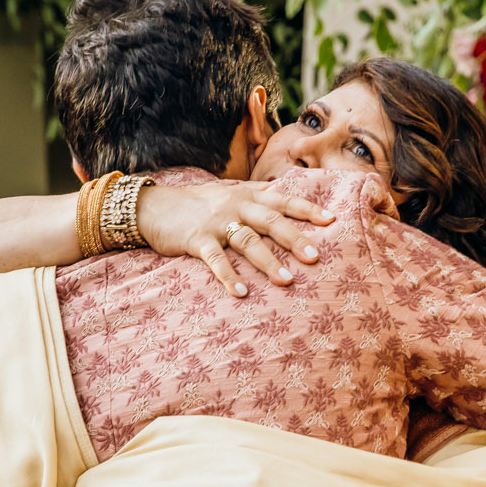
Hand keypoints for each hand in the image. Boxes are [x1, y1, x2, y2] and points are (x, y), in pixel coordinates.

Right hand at [135, 182, 335, 297]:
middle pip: (271, 221)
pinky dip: (228, 276)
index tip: (331, 220)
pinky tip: (241, 293)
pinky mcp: (197, 240)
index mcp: (247, 196)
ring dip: (268, 262)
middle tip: (315, 257)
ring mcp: (216, 223)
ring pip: (247, 241)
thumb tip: (283, 194)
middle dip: (294, 239)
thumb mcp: (229, 193)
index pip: (283, 200)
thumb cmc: (197, 204)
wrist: (154, 206)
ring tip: (287, 281)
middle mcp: (236, 206)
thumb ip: (255, 195)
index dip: (307, 209)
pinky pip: (216, 260)